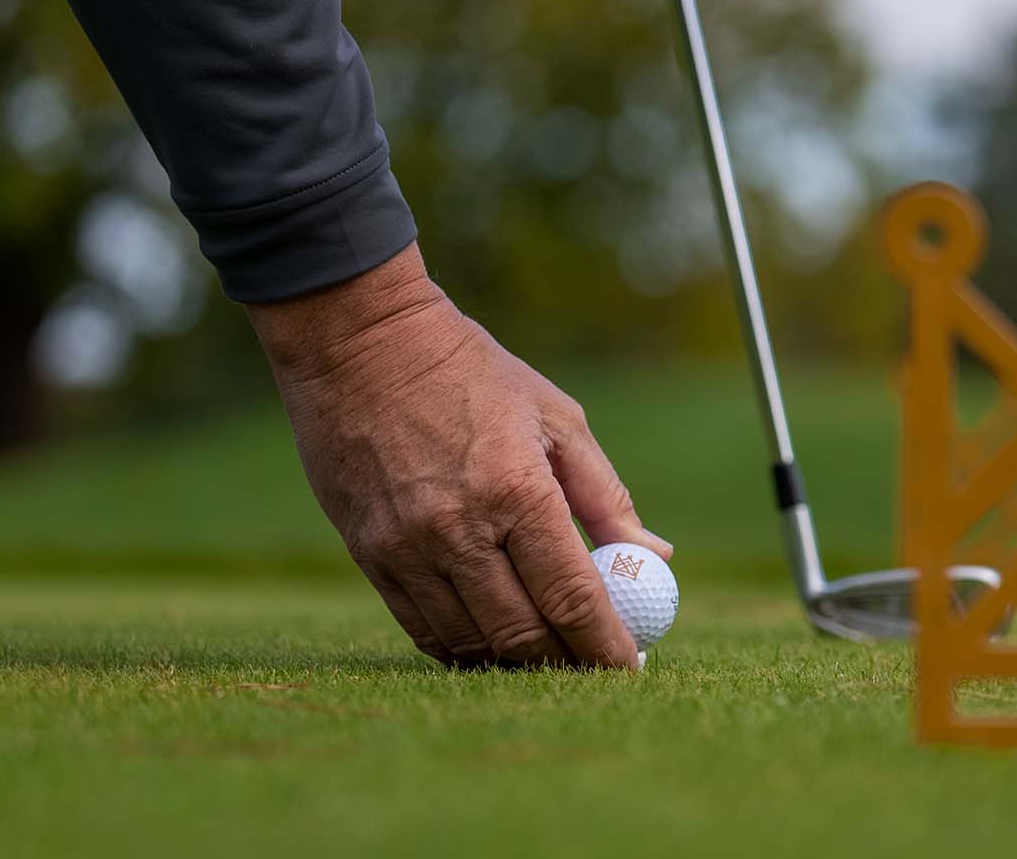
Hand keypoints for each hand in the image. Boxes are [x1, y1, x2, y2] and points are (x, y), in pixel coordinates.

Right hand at [247, 244, 671, 668]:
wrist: (360, 346)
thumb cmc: (475, 375)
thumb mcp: (559, 420)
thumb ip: (607, 497)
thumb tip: (656, 556)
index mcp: (517, 490)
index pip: (572, 595)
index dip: (605, 644)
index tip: (631, 669)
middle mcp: (458, 529)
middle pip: (523, 632)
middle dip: (567, 662)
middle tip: (595, 669)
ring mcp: (406, 548)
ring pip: (471, 640)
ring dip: (516, 662)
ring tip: (551, 660)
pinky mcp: (370, 555)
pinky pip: (422, 628)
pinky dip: (463, 647)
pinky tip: (493, 646)